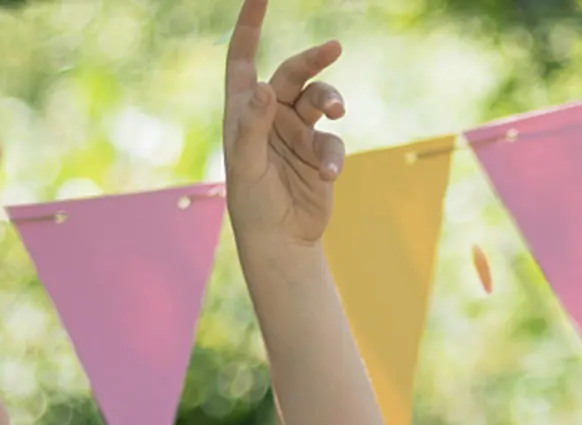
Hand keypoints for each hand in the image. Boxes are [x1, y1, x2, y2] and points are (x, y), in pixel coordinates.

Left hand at [224, 0, 347, 252]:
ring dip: (331, 102)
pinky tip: (327, 174)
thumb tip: (266, 87)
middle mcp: (272, 115)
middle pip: (293, 74)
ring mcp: (298, 134)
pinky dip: (333, 156)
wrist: (280, 240)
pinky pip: (333, 144)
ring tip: (337, 114)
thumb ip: (254, 124)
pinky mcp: (321, 156)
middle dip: (313, 60)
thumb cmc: (251, 202)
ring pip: (320, 103)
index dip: (250, 26)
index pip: (244, 57)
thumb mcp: (247, 163)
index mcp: (244, 109)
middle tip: (333, 48)